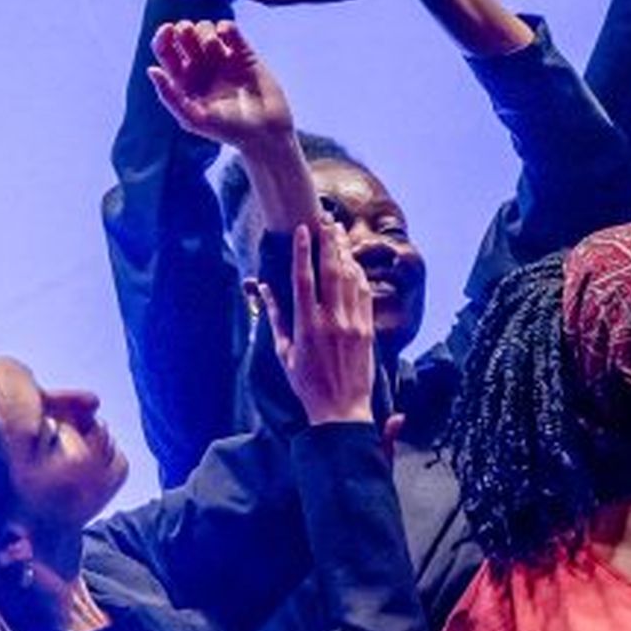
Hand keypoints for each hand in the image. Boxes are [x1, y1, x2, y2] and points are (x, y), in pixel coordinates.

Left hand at [146, 18, 294, 149]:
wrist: (266, 132)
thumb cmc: (229, 131)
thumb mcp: (194, 119)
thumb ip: (170, 97)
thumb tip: (151, 69)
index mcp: (183, 80)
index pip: (165, 51)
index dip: (162, 36)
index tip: (168, 30)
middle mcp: (200, 67)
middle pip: (184, 34)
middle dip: (184, 29)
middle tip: (189, 34)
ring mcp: (222, 58)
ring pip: (205, 28)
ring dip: (205, 30)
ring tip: (214, 46)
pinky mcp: (244, 53)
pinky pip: (229, 29)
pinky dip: (225, 27)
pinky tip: (226, 35)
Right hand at [253, 224, 378, 424]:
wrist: (341, 410)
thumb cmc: (307, 384)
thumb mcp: (284, 352)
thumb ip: (275, 317)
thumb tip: (263, 289)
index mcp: (307, 326)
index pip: (304, 280)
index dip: (303, 251)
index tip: (303, 229)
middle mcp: (332, 321)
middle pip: (331, 271)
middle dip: (329, 242)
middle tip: (326, 220)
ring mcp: (353, 324)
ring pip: (350, 279)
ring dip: (344, 253)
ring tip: (339, 232)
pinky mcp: (367, 330)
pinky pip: (364, 295)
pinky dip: (358, 275)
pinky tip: (353, 262)